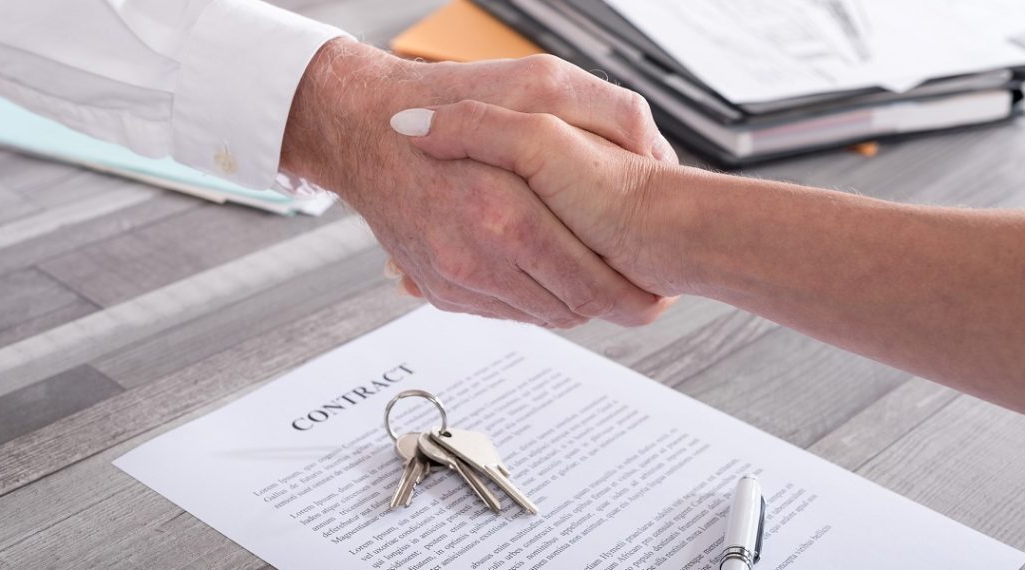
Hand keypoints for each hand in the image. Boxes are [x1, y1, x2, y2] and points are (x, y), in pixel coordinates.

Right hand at [280, 38, 675, 327]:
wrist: (364, 130)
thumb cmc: (448, 100)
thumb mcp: (540, 84)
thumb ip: (608, 116)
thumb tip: (656, 153)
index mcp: (509, 218)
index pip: (591, 285)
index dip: (633, 297)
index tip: (659, 296)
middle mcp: (479, 258)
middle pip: (570, 308)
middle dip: (612, 307)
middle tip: (642, 299)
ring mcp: (455, 279)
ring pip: (539, 315)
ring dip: (573, 303)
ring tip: (600, 282)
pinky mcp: (440, 289)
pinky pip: (502, 312)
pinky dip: (531, 299)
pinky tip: (547, 274)